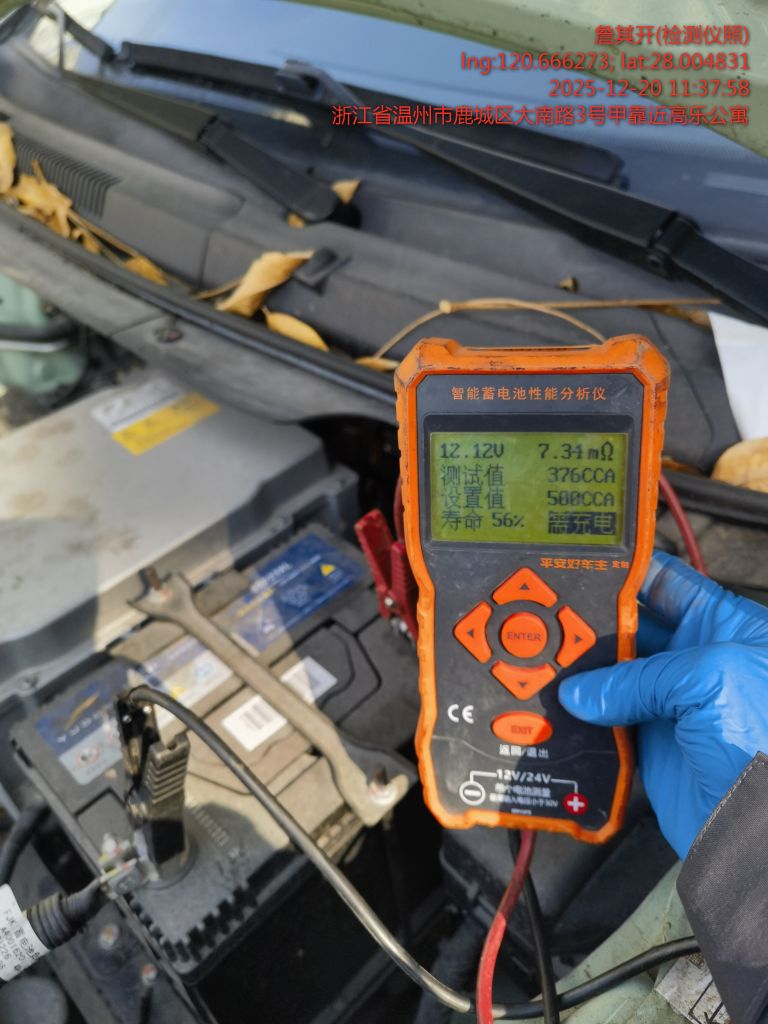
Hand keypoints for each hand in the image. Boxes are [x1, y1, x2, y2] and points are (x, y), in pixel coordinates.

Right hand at [558, 551, 767, 857]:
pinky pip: (604, 724)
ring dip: (579, 675)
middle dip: (587, 623)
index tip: (576, 564)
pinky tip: (558, 710)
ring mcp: (670, 705)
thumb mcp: (712, 681)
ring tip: (544, 664)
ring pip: (610, 678)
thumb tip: (586, 690)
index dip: (620, 571)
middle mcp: (694, 662)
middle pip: (627, 629)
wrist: (765, 837)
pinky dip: (579, 719)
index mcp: (722, 626)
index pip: (663, 581)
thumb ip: (643, 676)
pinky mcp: (649, 747)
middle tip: (547, 620)